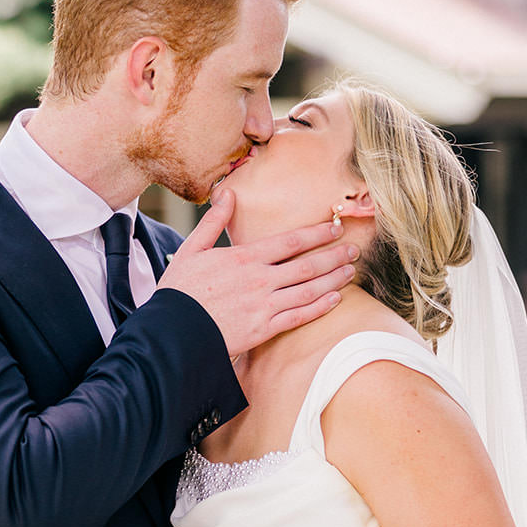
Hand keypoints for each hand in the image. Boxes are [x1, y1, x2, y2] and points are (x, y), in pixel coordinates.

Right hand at [158, 188, 358, 357]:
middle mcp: (259, 280)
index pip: (290, 242)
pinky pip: (298, 317)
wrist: (172, 332)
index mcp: (244, 258)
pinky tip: (335, 300)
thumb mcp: (191, 250)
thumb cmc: (179, 291)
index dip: (317, 234)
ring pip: (308, 290)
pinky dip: (319, 307)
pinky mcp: (263, 330)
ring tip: (350, 271)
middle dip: (334, 256)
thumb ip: (214, 222)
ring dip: (333, 280)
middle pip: (306, 265)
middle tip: (354, 249)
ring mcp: (263, 306)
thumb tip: (228, 193)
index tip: (335, 228)